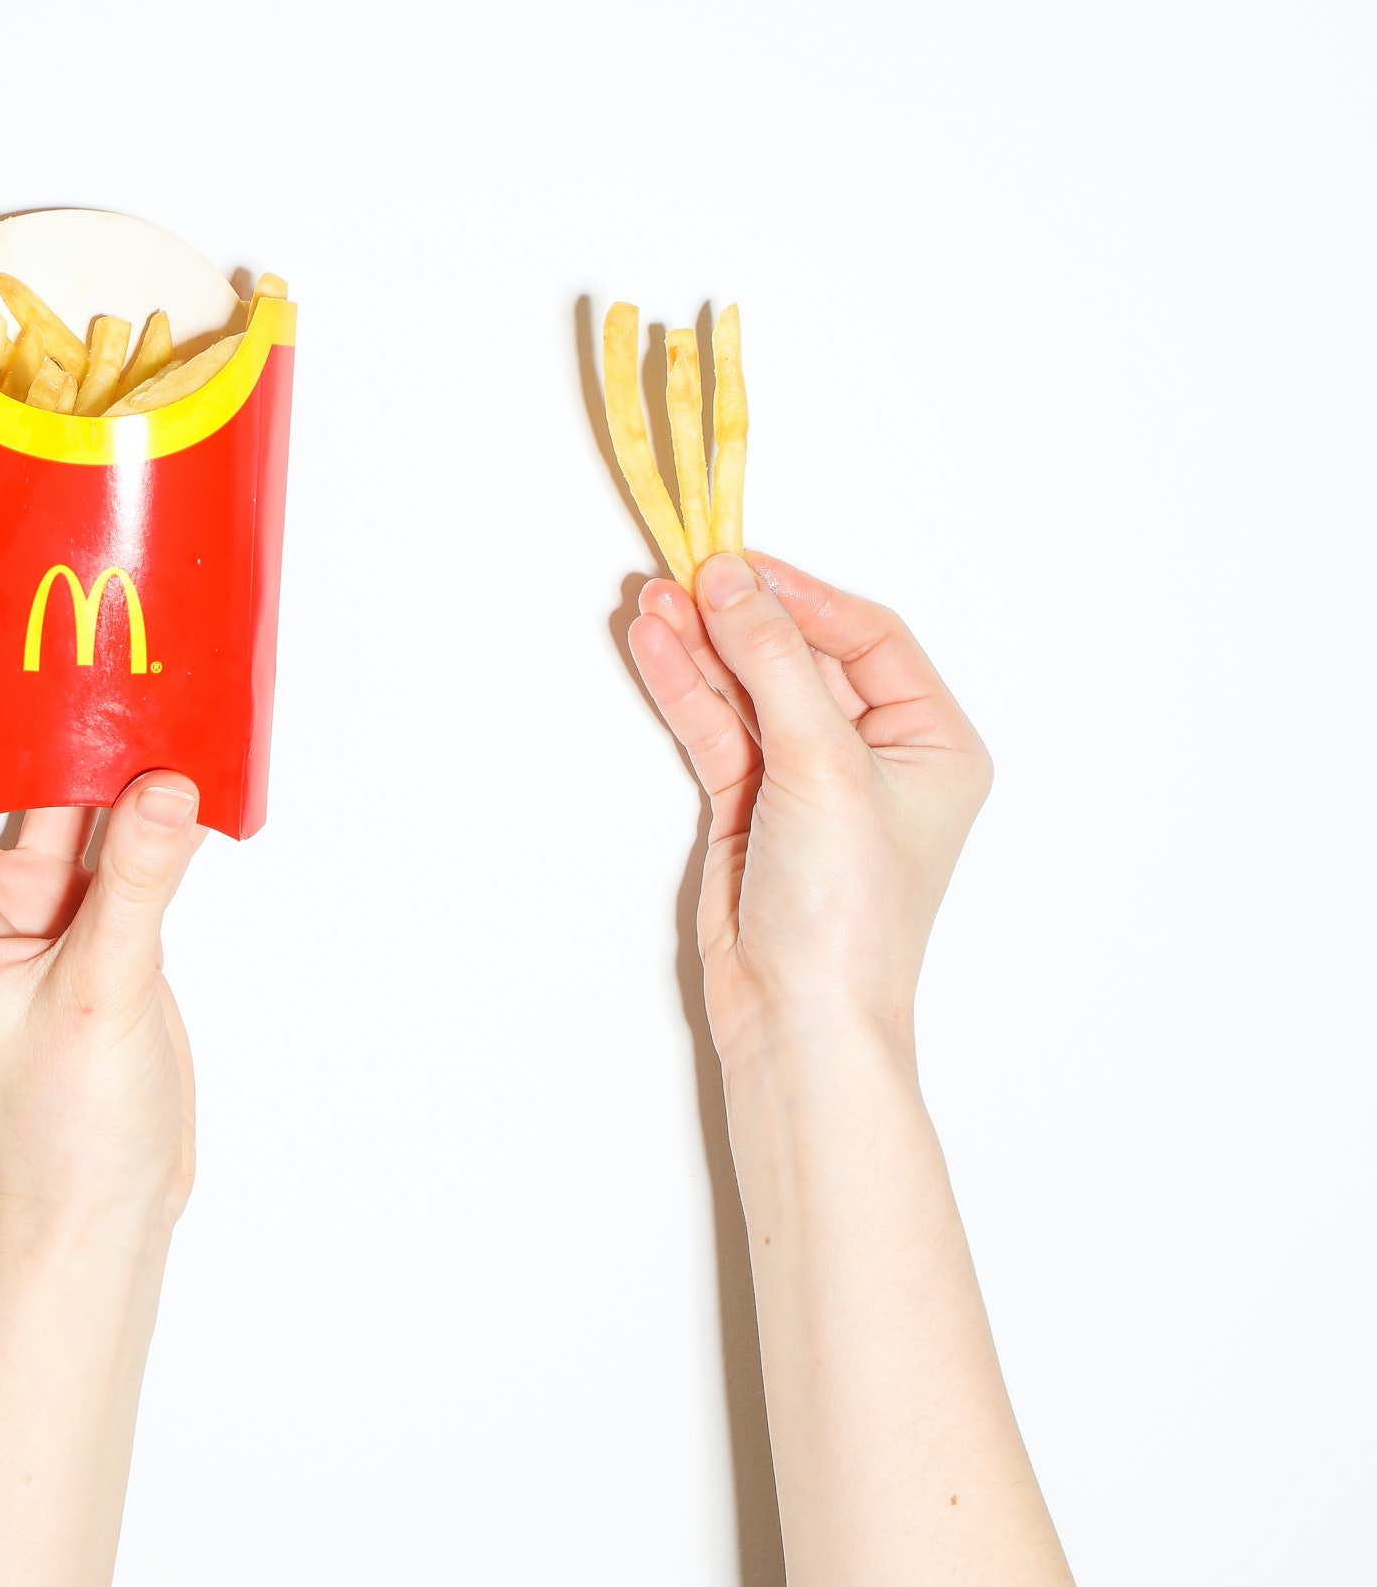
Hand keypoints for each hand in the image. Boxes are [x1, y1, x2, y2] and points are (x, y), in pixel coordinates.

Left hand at [0, 630, 200, 1243]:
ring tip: (86, 659)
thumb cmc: (64, 1128)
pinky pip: (103, 838)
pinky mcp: (93, 929)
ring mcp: (33, 916)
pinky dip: (128, 795)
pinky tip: (164, 749)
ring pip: (36, 801)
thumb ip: (135, 883)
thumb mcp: (99, 990)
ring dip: (59, 742)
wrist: (111, 1207)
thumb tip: (165, 783)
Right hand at [627, 554, 991, 1070]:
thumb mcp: (822, 767)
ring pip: (751, 689)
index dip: (805, 597)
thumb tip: (732, 580)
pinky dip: (687, 687)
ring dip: (704, 646)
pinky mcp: (752, 805)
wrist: (800, 1021)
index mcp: (933, 742)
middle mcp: (877, 755)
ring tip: (652, 599)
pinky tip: (655, 644)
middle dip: (743, 618)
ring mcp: (810, 780)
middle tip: (685, 572)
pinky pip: (718, 728)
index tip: (742, 565)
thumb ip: (773, 664)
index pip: (869, 637)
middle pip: (802, 656)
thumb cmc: (848, 911)